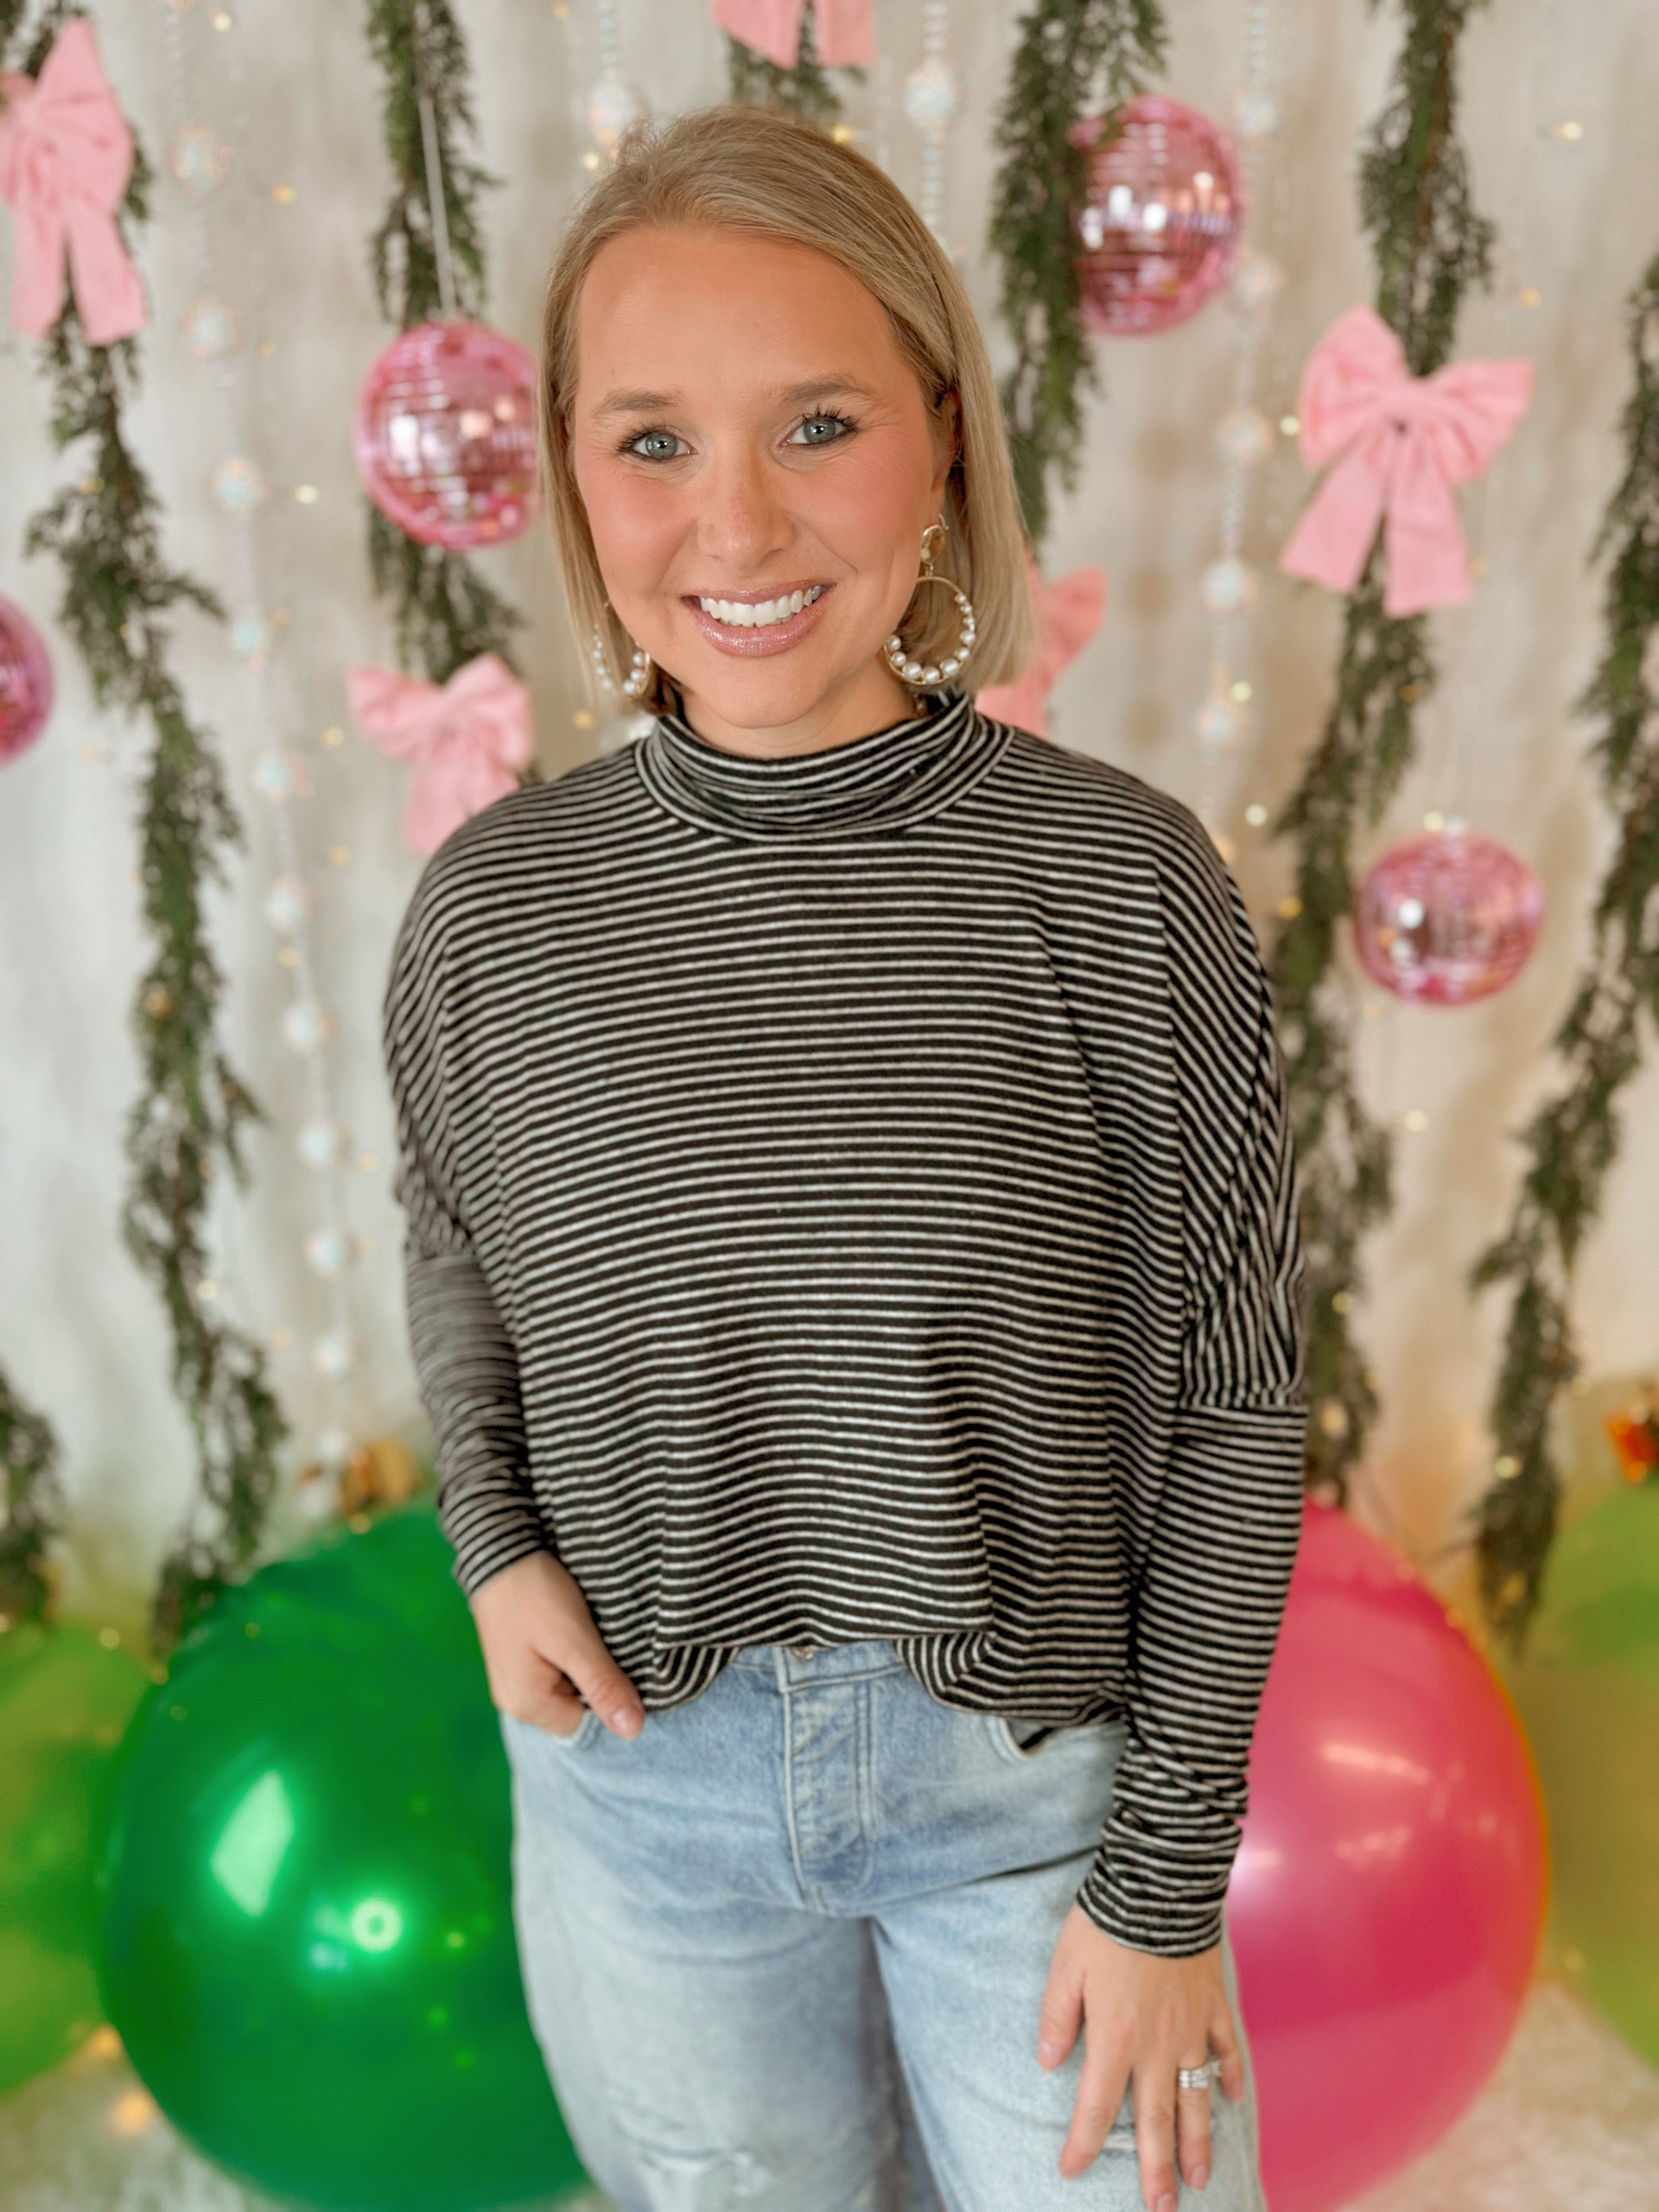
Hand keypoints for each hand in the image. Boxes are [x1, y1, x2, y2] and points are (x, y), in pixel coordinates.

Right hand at [471, 1550, 645, 1741]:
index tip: (609, 1658)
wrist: (498, 1550)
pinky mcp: (515, 1659)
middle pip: (573, 1708)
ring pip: (564, 1687)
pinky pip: (551, 1671)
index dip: (605, 1695)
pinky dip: (567, 1654)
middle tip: (596, 1641)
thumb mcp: (576, 1641)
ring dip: (580, 1664)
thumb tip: (632, 1731)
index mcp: (526, 1705)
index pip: (585, 1723)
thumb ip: (603, 1686)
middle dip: (592, 1679)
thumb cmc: (536, 1595)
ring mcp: (512, 1680)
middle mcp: (513, 1701)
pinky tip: (569, 1629)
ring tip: (582, 1632)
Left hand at [1037, 1904, 1244, 2206]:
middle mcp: (1156, 2045)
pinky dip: (1229, 2076)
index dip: (1084, 2142)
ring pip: (1196, 2098)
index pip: (1096, 2106)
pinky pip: (1225, 2049)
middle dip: (1156, 2170)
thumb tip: (1046, 2063)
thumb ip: (1056, 2018)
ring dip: (1197, 2142)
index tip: (1073, 2169)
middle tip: (1160, 2208)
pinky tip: (1231, 2099)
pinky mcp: (1212, 2005)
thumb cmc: (1106, 1922)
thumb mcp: (1064, 1967)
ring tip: (1199, 2179)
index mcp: (1115, 2038)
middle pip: (1156, 2121)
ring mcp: (1190, 2028)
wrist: (1160, 1884)